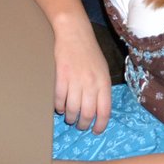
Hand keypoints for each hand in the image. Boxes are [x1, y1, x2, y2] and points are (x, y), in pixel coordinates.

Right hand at [53, 18, 112, 133]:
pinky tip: (59, 107)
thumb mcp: (103, 69)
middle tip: (79, 126)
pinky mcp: (60, 76)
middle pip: (87, 113)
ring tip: (69, 117)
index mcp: (103, 82)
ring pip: (72, 109)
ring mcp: (75, 80)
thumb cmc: (89, 51)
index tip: (95, 131)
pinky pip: (59, 98)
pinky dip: (58, 106)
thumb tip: (99, 108)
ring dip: (70, 117)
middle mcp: (91, 83)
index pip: (104, 111)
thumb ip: (102, 88)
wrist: (74, 33)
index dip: (100, 125)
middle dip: (82, 124)